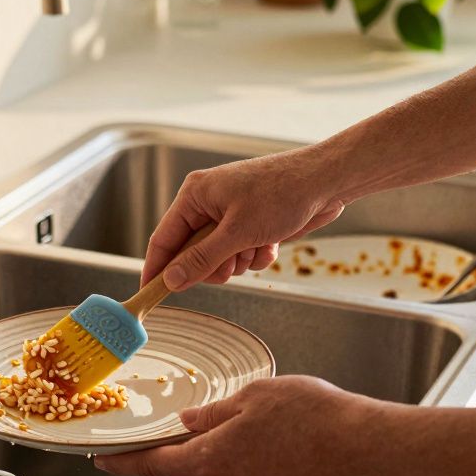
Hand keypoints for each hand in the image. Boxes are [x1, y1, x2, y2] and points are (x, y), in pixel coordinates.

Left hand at [94, 376, 391, 475]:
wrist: (363, 443)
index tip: (103, 462)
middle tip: (232, 411)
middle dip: (204, 438)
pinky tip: (285, 435)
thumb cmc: (311, 415)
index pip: (153, 465)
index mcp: (211, 460)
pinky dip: (260, 455)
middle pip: (196, 463)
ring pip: (228, 466)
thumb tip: (189, 422)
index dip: (123, 463)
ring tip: (273, 419)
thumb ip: (213, 413)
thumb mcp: (252, 397)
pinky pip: (254, 474)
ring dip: (237, 444)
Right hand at [142, 146, 348, 290]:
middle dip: (213, 265)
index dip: (156, 269)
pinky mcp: (251, 224)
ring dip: (239, 261)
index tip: (148, 294)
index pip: (163, 239)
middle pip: (191, 254)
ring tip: (257, 245)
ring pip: (219, 259)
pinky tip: (270, 243)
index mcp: (195, 196)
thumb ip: (201, 259)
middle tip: (231, 264)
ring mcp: (230, 214)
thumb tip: (171, 280)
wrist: (326, 182)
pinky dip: (256, 255)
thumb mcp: (237, 233)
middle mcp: (208, 204)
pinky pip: (241, 254)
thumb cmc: (282, 193)